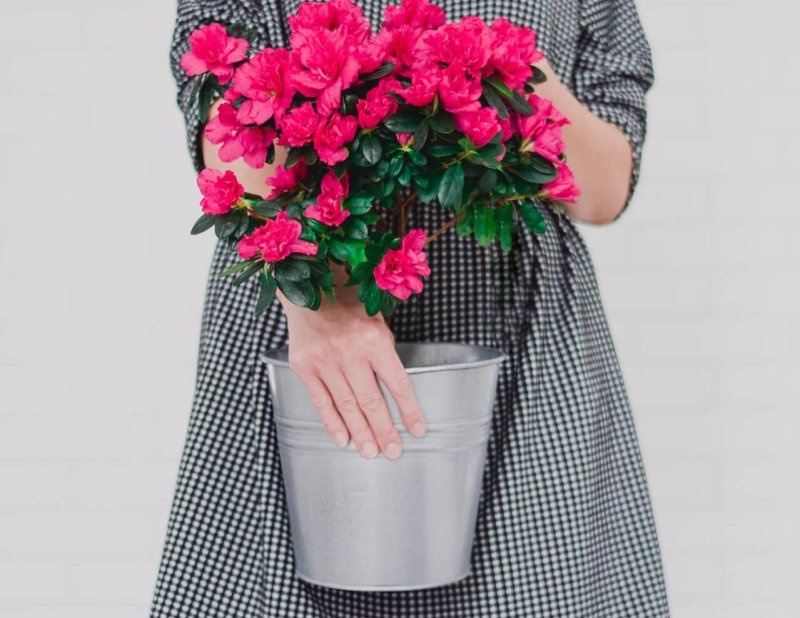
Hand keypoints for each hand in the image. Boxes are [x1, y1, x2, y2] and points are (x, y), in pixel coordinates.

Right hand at [279, 279, 427, 459]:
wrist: (307, 288)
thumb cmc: (348, 303)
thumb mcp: (377, 319)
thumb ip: (385, 352)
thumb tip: (398, 392)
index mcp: (374, 338)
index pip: (397, 383)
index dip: (410, 410)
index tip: (418, 430)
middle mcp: (349, 351)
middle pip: (371, 401)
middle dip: (385, 431)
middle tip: (394, 452)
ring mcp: (324, 360)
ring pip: (347, 406)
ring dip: (361, 433)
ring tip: (371, 452)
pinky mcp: (303, 366)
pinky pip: (321, 401)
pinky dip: (332, 423)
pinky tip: (343, 439)